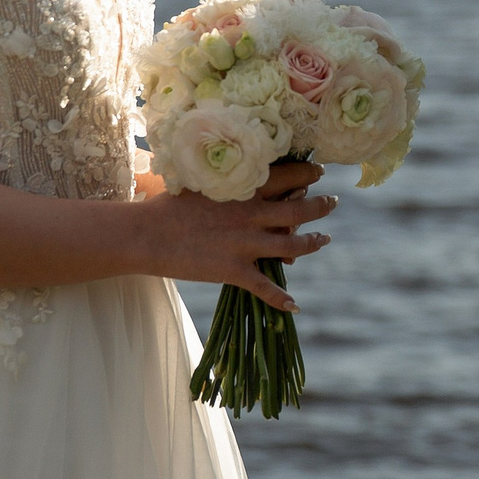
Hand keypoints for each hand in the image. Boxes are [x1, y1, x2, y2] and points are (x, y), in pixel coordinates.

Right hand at [136, 160, 333, 309]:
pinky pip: (265, 287)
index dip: (308, 174)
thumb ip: (229, 181)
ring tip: (324, 239)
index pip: (288, 176)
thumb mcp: (203, 182)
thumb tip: (246, 176)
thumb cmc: (169, 204)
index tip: (318, 173)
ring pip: (293, 245)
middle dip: (321, 206)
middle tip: (332, 202)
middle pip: (300, 210)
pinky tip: (294, 306)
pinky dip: (281, 299)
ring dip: (313, 243)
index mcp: (244, 189)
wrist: (147, 234)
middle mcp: (251, 215)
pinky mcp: (234, 270)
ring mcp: (245, 244)